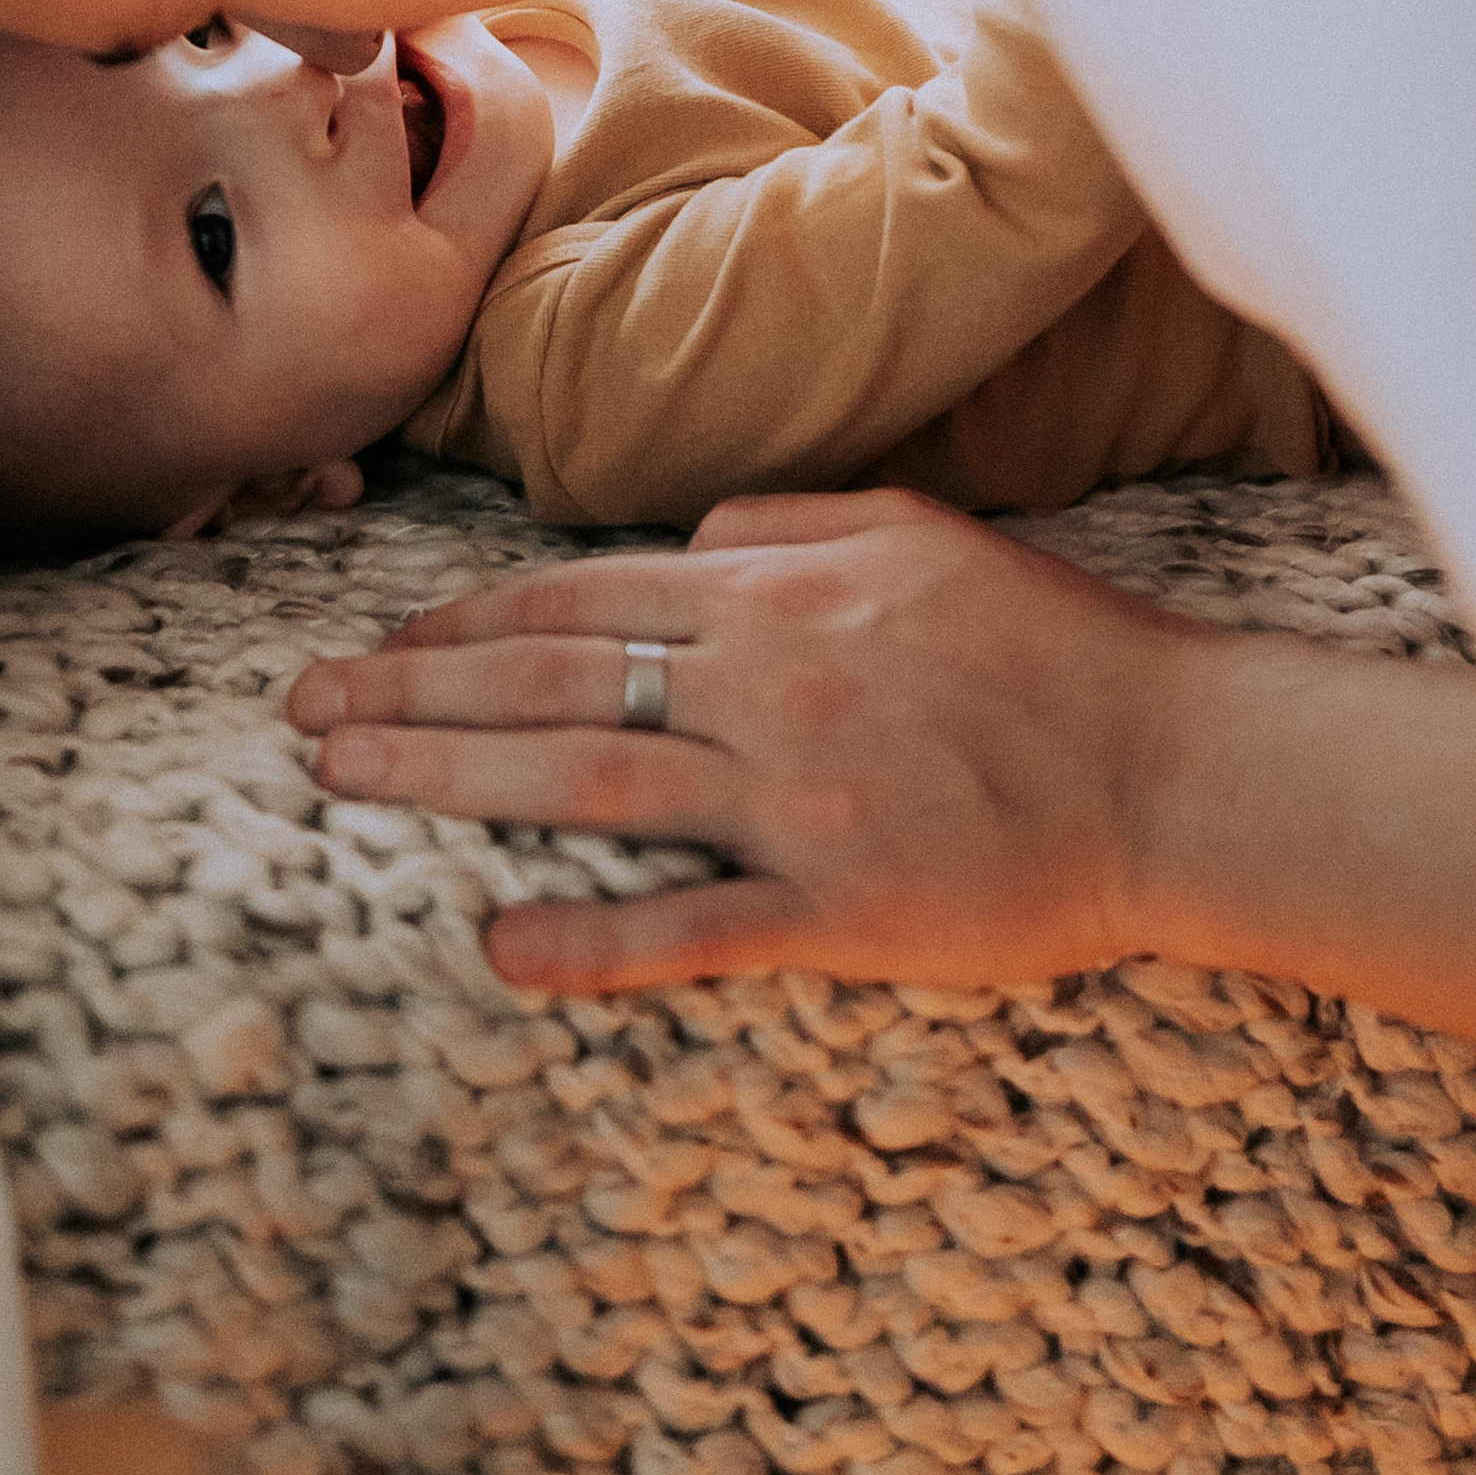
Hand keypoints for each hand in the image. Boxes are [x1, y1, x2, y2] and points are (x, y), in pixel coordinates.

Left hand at [285, 489, 1217, 992]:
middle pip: (551, 683)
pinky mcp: (840, 906)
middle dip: (412, 691)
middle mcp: (766, 681)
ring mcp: (796, 797)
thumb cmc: (1051, 647)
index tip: (374, 641)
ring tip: (345, 781)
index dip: (462, 621)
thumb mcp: (916, 532)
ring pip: (587, 780)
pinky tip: (502, 947)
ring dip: (451, 778)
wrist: (1173, 764)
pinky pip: (696, 925)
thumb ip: (785, 527)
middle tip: (302, 713)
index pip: (580, 601)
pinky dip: (594, 938)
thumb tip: (679, 550)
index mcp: (779, 592)